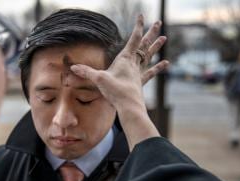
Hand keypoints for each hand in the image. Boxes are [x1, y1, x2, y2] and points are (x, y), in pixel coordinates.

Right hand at [71, 15, 168, 147]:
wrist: (129, 106)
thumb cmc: (116, 91)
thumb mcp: (99, 80)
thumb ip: (86, 72)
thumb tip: (73, 67)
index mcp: (125, 59)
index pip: (133, 38)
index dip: (138, 26)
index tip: (141, 15)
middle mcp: (134, 63)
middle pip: (144, 44)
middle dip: (151, 32)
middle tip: (159, 22)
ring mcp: (139, 73)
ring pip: (149, 56)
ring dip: (156, 46)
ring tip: (164, 38)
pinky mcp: (141, 82)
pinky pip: (151, 72)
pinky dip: (158, 67)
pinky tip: (166, 63)